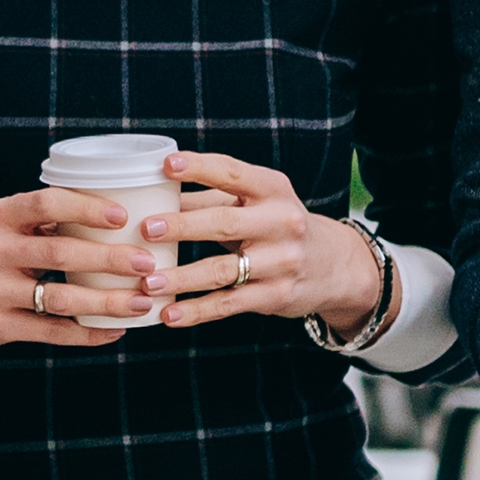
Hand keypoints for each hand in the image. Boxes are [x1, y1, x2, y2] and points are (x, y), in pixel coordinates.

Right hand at [0, 187, 162, 354]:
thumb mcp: (4, 227)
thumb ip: (47, 221)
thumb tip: (119, 218)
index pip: (45, 203)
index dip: (85, 208)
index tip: (122, 217)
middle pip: (60, 253)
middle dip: (109, 259)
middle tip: (146, 263)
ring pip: (59, 298)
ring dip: (106, 301)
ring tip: (140, 302)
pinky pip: (51, 332)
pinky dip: (87, 333)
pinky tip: (115, 331)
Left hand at [149, 150, 384, 333]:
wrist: (334, 266)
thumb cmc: (277, 225)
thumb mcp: (256, 202)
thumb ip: (209, 198)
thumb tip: (153, 193)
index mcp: (272, 189)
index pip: (232, 173)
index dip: (199, 168)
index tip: (167, 165)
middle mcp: (281, 222)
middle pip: (225, 223)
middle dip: (183, 226)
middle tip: (145, 229)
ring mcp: (281, 262)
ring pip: (222, 270)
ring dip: (181, 278)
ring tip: (147, 282)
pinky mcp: (275, 296)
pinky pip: (229, 304)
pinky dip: (197, 311)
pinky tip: (169, 315)